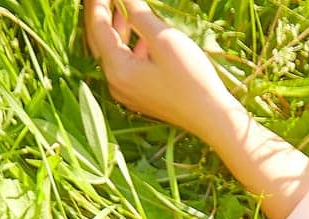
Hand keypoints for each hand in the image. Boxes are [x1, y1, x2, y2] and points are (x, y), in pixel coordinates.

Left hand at [83, 0, 242, 141]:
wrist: (211, 117)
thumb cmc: (191, 78)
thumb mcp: (164, 39)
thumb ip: (139, 13)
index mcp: (117, 69)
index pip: (97, 27)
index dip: (99, 2)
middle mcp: (115, 83)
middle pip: (99, 40)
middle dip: (102, 13)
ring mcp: (126, 92)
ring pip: (113, 52)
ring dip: (117, 28)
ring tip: (122, 5)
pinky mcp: (139, 95)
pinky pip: (125, 64)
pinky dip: (129, 45)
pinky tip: (141, 35)